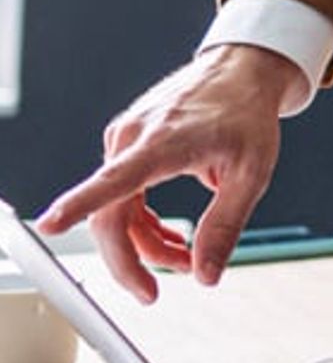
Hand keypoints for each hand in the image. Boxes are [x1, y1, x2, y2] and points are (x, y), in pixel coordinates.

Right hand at [36, 43, 304, 301]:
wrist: (244, 70)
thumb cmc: (247, 111)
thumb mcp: (251, 171)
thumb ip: (225, 225)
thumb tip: (205, 273)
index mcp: (162, 141)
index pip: (112, 181)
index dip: (77, 207)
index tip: (50, 225)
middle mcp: (134, 137)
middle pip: (110, 215)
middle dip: (129, 262)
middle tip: (152, 292)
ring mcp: (128, 139)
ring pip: (117, 211)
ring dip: (144, 244)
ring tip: (184, 258)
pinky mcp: (131, 144)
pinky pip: (124, 196)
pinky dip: (144, 223)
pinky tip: (170, 238)